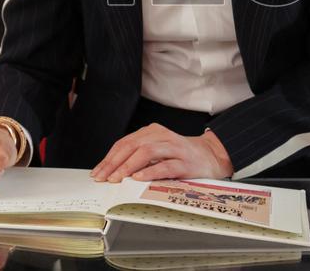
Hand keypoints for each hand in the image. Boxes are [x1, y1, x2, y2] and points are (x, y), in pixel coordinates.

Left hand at [91, 124, 232, 182]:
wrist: (210, 156)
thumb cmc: (180, 155)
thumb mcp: (157, 149)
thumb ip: (138, 155)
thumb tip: (112, 170)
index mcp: (152, 131)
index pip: (125, 143)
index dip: (109, 158)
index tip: (98, 172)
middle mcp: (162, 136)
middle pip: (132, 146)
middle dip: (114, 163)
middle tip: (103, 177)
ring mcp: (174, 148)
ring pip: (146, 152)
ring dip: (128, 166)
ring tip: (117, 178)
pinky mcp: (185, 162)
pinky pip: (165, 165)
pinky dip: (149, 171)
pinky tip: (138, 178)